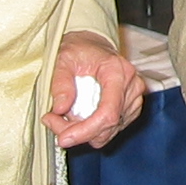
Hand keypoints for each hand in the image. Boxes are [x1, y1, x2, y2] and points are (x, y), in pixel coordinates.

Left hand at [43, 30, 144, 149]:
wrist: (93, 47)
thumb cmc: (80, 50)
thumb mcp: (63, 59)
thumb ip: (61, 82)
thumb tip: (60, 108)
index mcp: (118, 72)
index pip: (108, 113)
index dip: (86, 130)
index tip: (63, 138)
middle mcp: (131, 87)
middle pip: (107, 127)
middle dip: (76, 132)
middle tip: (52, 120)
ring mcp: (133, 100)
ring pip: (107, 133)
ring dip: (82, 132)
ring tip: (62, 116)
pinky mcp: (130, 110)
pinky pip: (109, 131)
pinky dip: (91, 130)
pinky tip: (78, 116)